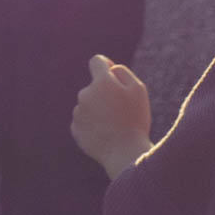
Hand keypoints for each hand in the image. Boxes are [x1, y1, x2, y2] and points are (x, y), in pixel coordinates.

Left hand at [71, 54, 152, 177]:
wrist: (124, 153)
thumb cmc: (135, 119)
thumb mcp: (138, 90)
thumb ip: (122, 73)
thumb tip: (110, 69)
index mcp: (101, 82)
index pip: (96, 62)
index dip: (105, 66)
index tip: (112, 76)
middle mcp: (85, 95)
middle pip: (94, 87)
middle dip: (104, 93)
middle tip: (121, 110)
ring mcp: (78, 113)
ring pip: (89, 104)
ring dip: (98, 109)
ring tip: (114, 125)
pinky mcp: (75, 129)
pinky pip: (84, 120)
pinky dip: (93, 124)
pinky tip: (106, 133)